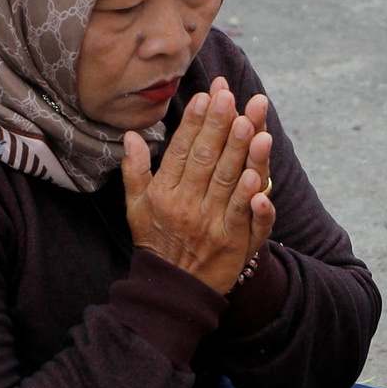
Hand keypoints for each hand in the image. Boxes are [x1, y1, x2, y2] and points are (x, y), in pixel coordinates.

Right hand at [124, 90, 276, 298]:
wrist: (172, 291)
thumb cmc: (156, 242)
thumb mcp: (136, 207)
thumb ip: (135, 170)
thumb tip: (130, 136)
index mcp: (164, 192)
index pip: (182, 150)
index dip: (195, 123)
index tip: (206, 96)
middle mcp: (185, 204)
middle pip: (206, 159)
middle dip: (219, 125)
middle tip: (230, 96)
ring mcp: (209, 223)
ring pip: (226, 181)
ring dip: (239, 151)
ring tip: (250, 121)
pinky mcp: (231, 241)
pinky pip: (241, 214)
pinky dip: (249, 195)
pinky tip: (256, 175)